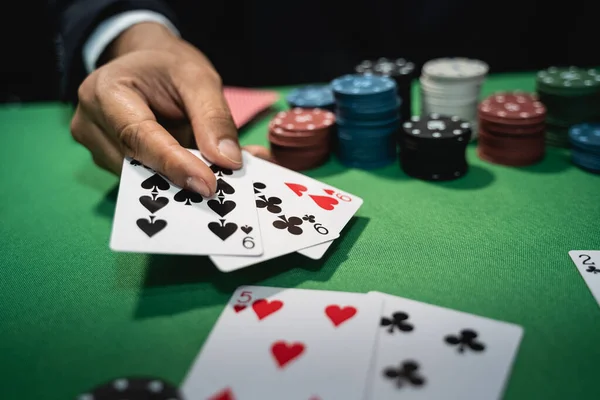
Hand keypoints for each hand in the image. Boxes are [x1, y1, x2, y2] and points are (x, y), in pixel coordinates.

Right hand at [71, 23, 269, 195]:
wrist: (148, 65)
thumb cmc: (169, 66)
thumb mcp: (199, 79)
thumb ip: (214, 117)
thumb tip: (228, 161)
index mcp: (105, 92)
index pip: (138, 137)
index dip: (174, 163)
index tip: (207, 184)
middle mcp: (91, 124)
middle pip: (139, 164)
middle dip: (183, 178)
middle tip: (225, 187)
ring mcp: (98, 148)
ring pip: (143, 178)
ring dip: (181, 181)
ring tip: (219, 175)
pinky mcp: (111, 163)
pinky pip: (146, 178)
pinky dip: (175, 178)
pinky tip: (200, 172)